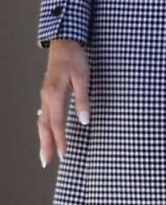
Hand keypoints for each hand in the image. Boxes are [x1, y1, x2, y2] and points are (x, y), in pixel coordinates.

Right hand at [38, 39, 89, 165]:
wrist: (64, 42)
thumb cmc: (75, 58)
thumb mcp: (83, 77)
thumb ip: (83, 100)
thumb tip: (84, 121)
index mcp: (54, 95)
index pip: (57, 124)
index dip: (60, 140)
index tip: (65, 155)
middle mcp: (46, 97)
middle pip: (44, 126)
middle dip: (45, 145)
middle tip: (46, 162)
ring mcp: (45, 95)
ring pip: (42, 121)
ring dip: (43, 138)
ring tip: (45, 153)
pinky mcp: (47, 93)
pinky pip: (43, 114)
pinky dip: (44, 127)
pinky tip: (45, 131)